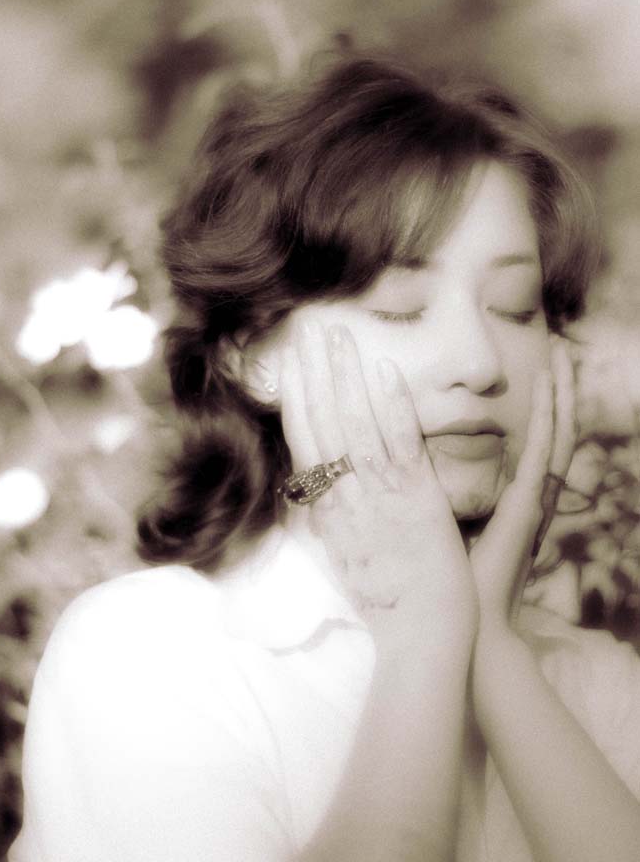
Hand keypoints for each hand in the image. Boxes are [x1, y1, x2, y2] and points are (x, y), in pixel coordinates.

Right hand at [279, 318, 477, 652]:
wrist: (420, 637)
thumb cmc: (385, 601)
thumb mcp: (343, 555)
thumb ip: (330, 516)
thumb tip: (314, 486)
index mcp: (327, 510)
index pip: (304, 442)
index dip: (298, 399)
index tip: (292, 363)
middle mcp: (346, 498)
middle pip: (321, 424)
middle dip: (313, 374)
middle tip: (309, 331)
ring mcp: (380, 496)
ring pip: (353, 425)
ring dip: (345, 377)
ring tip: (337, 336)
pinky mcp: (417, 499)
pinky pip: (400, 444)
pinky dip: (391, 407)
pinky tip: (385, 371)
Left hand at [468, 334, 576, 636]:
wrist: (460, 625)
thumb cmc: (449, 585)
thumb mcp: (445, 530)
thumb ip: (444, 500)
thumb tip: (414, 468)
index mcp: (517, 507)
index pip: (535, 448)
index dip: (542, 413)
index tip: (539, 377)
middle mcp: (533, 500)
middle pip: (553, 435)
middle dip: (558, 394)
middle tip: (560, 353)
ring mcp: (535, 501)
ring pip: (556, 435)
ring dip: (560, 393)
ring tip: (563, 355)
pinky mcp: (527, 504)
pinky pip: (543, 450)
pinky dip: (549, 414)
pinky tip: (551, 384)